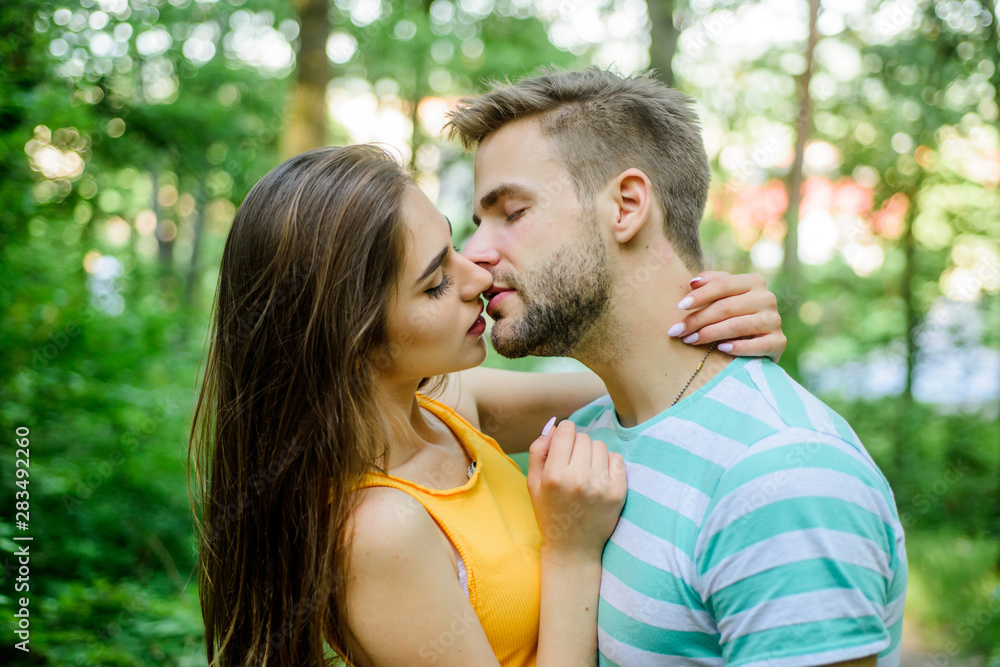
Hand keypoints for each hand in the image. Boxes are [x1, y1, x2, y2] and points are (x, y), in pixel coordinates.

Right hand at [526, 419, 626, 556]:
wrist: (573, 548)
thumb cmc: (550, 512)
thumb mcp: (533, 483)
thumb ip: (539, 450)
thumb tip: (554, 425)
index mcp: (555, 475)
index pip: (566, 430)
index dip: (563, 434)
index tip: (562, 445)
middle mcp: (579, 479)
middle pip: (583, 437)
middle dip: (577, 446)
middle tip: (572, 465)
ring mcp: (601, 486)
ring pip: (600, 446)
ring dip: (592, 454)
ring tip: (585, 473)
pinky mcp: (618, 492)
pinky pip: (617, 459)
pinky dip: (608, 464)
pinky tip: (598, 479)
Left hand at [668, 271, 785, 361]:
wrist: (760, 342)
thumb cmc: (734, 314)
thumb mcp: (724, 295)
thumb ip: (711, 284)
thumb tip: (693, 282)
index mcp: (753, 282)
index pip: (723, 285)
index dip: (701, 295)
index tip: (680, 306)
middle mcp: (767, 298)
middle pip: (727, 307)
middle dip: (698, 319)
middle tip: (677, 330)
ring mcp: (774, 320)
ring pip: (738, 325)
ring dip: (710, 334)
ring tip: (690, 340)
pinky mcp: (779, 342)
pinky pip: (758, 345)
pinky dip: (739, 347)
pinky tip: (721, 349)